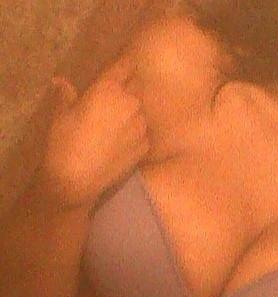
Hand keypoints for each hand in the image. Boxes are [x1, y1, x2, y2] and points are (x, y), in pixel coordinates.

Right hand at [41, 54, 149, 208]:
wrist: (77, 179)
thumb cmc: (65, 141)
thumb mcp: (61, 114)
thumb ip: (66, 94)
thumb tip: (60, 81)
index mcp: (109, 88)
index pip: (126, 65)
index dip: (124, 65)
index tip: (121, 68)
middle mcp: (131, 103)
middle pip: (137, 85)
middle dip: (129, 87)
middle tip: (116, 97)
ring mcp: (141, 126)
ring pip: (142, 110)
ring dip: (133, 112)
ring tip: (118, 123)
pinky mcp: (145, 146)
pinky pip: (144, 132)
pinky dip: (136, 133)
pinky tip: (123, 142)